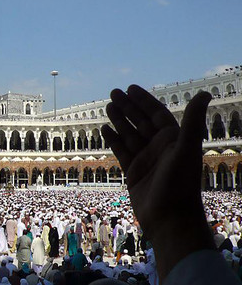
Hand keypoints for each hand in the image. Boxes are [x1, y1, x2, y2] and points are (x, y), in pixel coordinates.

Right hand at [101, 85, 213, 279]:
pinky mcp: (133, 172)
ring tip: (108, 106)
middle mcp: (160, 148)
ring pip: (129, 134)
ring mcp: (146, 159)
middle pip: (141, 121)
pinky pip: (121, 150)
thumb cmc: (180, 185)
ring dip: (119, 120)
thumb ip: (193, 121)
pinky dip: (113, 139)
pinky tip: (104, 129)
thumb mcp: (186, 149)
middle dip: (128, 107)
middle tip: (113, 93)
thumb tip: (204, 93)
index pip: (157, 114)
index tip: (131, 88)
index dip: (144, 101)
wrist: (169, 219)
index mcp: (174, 140)